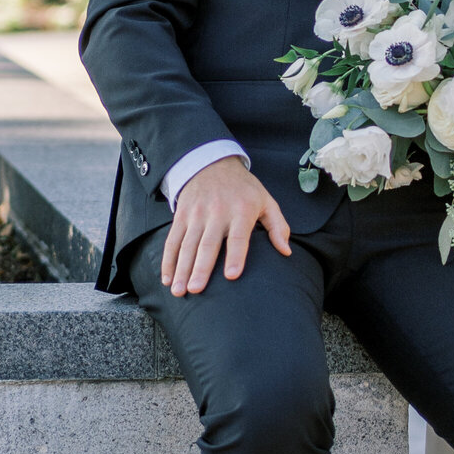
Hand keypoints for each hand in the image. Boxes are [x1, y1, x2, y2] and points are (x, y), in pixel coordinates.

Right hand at [162, 156, 291, 295]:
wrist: (212, 162)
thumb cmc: (244, 188)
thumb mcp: (266, 200)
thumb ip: (278, 226)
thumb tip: (286, 252)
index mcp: (242, 211)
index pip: (239, 237)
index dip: (235, 256)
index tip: (232, 276)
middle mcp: (217, 212)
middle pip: (208, 244)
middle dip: (201, 268)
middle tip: (195, 290)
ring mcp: (197, 214)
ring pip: (187, 245)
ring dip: (181, 269)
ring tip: (178, 291)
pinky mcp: (181, 215)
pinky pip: (172, 240)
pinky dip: (168, 260)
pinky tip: (167, 278)